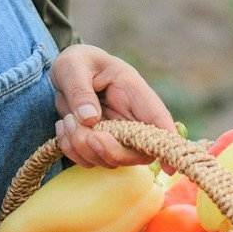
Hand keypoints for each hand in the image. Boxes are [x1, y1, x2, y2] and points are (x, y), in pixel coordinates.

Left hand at [49, 44, 174, 166]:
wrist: (65, 72)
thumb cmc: (76, 63)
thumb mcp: (72, 66)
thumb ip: (80, 90)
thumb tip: (90, 119)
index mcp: (134, 92)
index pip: (159, 121)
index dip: (167, 145)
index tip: (168, 169)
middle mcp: (130, 117)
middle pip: (137, 152)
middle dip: (110, 151)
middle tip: (87, 136)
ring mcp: (116, 134)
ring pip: (109, 159)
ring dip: (82, 146)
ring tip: (67, 119)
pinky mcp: (99, 144)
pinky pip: (88, 159)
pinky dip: (70, 149)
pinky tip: (64, 124)